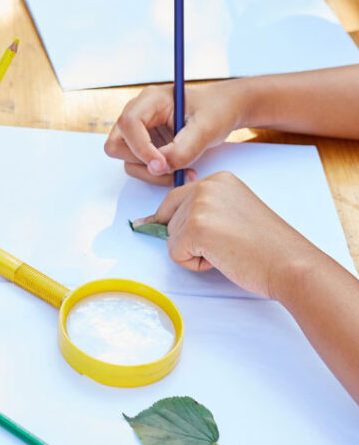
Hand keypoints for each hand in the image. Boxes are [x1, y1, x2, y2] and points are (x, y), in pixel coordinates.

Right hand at [105, 82, 246, 184]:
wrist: (223, 110)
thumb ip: (183, 149)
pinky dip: (157, 173)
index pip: (128, 123)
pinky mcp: (144, 144)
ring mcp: (139, 129)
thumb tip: (158, 167)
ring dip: (152, 172)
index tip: (162, 164)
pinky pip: (139, 165)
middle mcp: (138, 113)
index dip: (141, 147)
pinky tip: (181, 170)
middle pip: (117, 144)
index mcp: (150, 100)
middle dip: (142, 162)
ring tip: (184, 171)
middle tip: (172, 168)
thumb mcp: (206, 129)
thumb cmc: (216, 111)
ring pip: (126, 159)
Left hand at [145, 172, 314, 298]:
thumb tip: (156, 221)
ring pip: (170, 236)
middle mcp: (206, 186)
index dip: (169, 218)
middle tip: (220, 247)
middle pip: (168, 216)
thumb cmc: (268, 247)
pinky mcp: (196, 228)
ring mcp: (200, 205)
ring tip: (226, 251)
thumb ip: (204, 210)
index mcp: (218, 180)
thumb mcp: (233, 213)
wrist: (291, 264)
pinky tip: (221, 259)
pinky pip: (175, 253)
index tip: (152, 225)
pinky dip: (194, 264)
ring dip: (192, 252)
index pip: (175, 198)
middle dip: (185, 238)